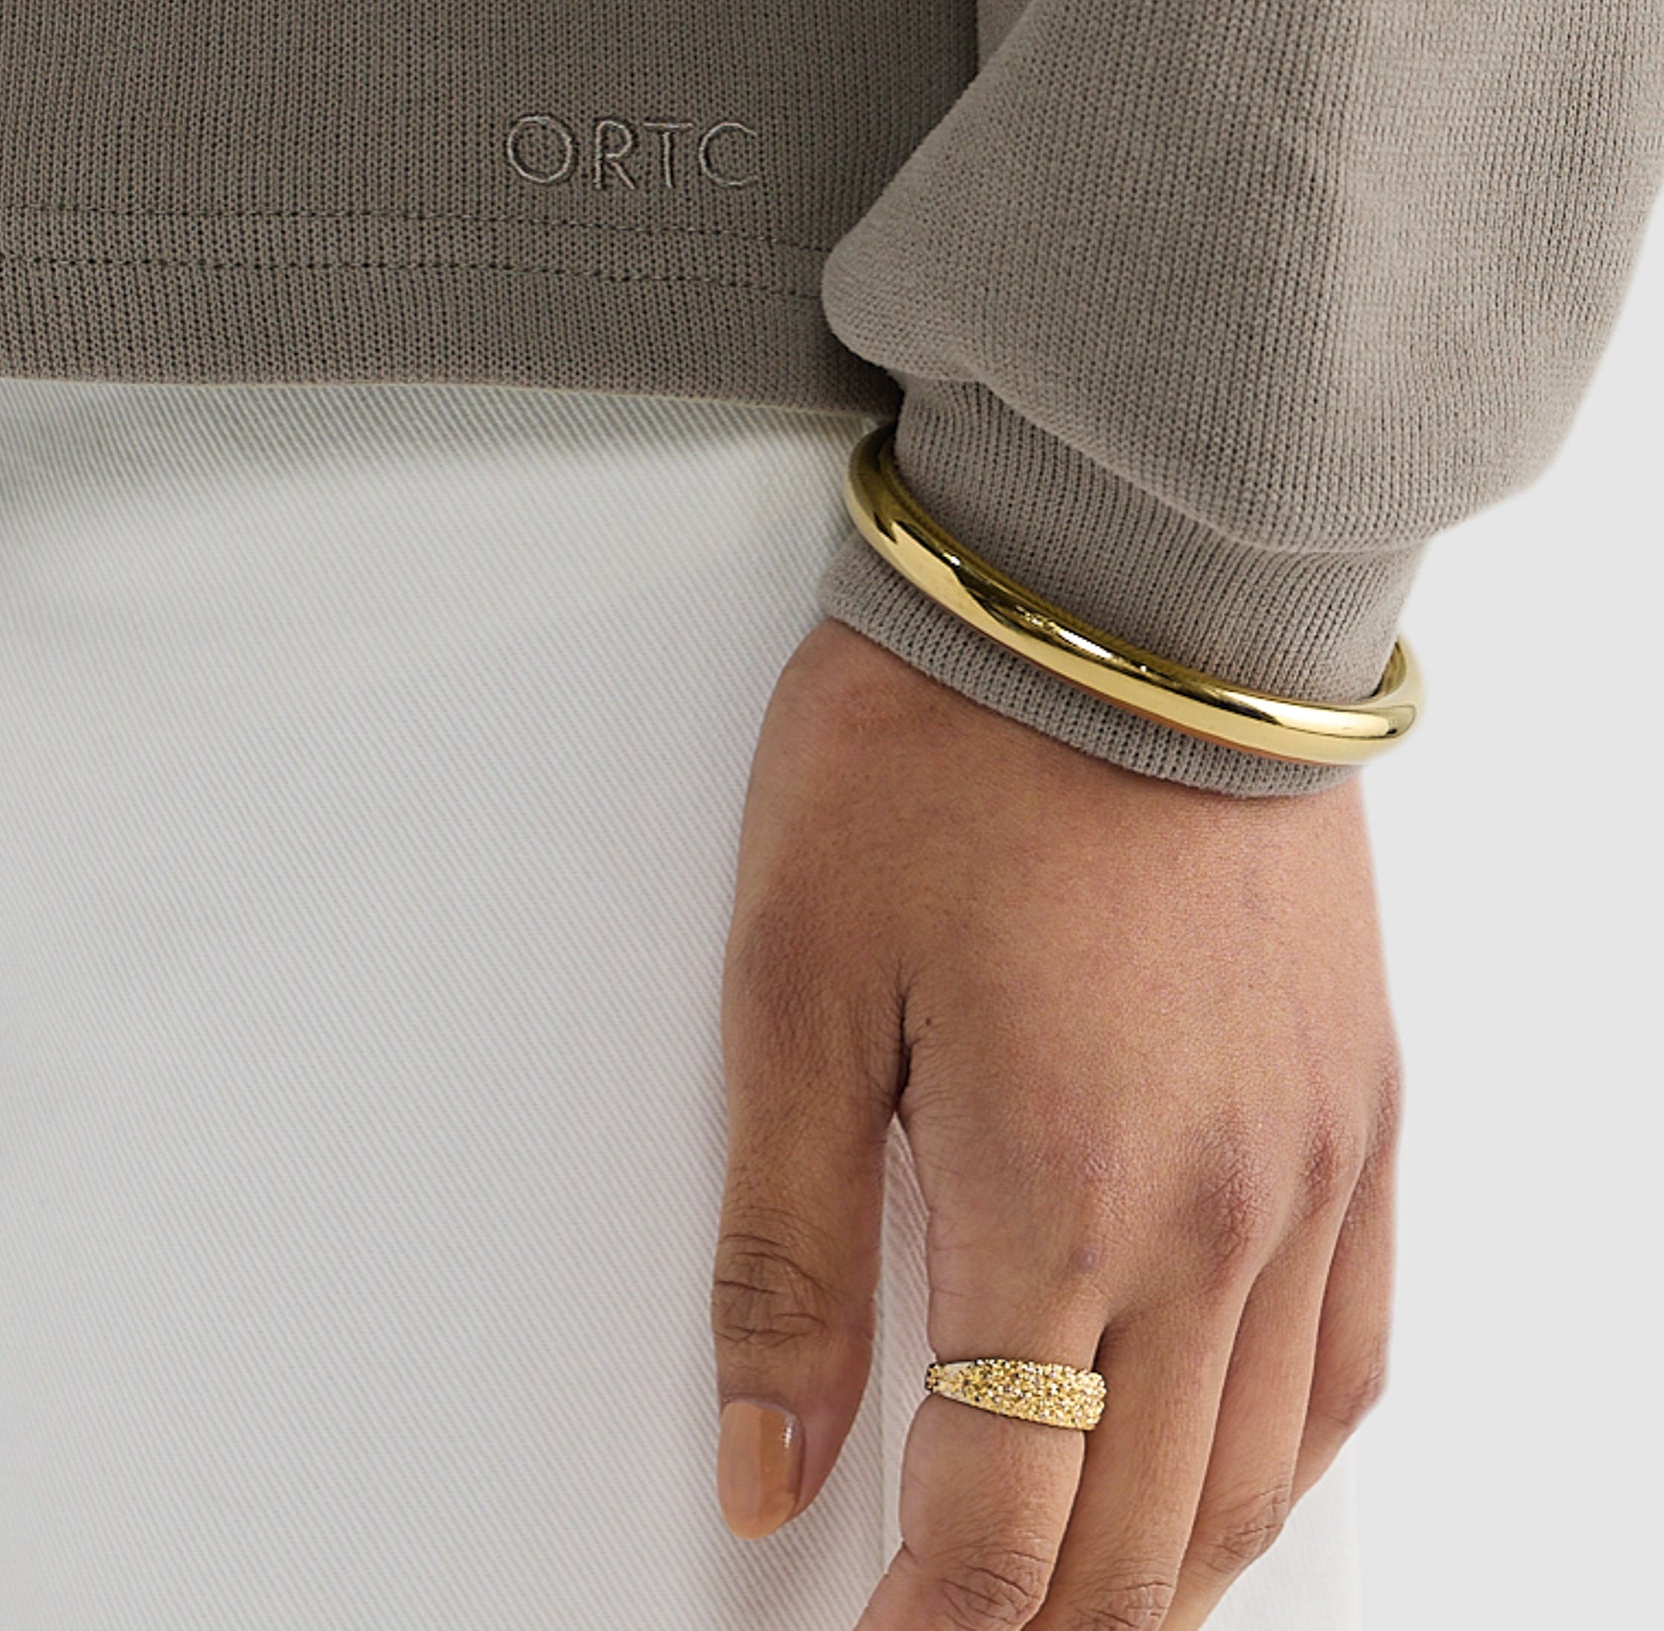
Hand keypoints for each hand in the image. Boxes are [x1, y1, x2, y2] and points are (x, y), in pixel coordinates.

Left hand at [710, 614, 1399, 1628]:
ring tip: (1071, 1603)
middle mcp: (1217, 1216)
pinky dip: (1281, 1460)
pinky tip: (1226, 1475)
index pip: (1002, 1532)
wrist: (1121, 594)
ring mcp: (1311, 1167)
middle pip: (1135, 1539)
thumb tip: (765, 1465)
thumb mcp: (794, 989)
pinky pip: (1354, 1354)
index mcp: (1060, 1199)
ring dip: (1160, 1577)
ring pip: (1257, 1477)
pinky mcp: (1358, 1104)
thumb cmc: (945, 751)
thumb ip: (787, 1255)